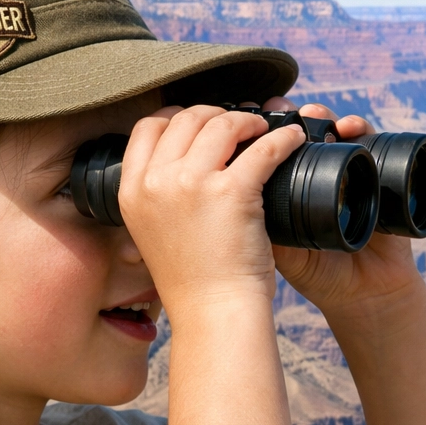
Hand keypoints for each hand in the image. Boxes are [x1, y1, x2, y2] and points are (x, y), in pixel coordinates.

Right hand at [120, 105, 306, 305]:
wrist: (213, 311)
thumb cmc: (192, 277)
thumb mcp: (152, 230)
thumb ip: (157, 193)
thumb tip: (178, 161)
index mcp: (131, 190)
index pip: (148, 127)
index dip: (177, 116)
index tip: (200, 123)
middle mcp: (156, 181)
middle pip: (186, 118)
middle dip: (216, 114)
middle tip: (238, 124)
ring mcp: (191, 183)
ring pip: (223, 124)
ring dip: (248, 120)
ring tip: (264, 128)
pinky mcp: (232, 191)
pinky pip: (263, 147)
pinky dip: (283, 138)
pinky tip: (294, 139)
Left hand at [262, 100, 425, 320]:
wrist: (364, 294)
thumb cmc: (319, 275)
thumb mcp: (279, 250)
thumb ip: (254, 224)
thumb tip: (221, 194)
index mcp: (289, 188)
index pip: (273, 147)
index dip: (260, 129)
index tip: (247, 117)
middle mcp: (317, 174)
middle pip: (300, 130)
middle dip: (289, 115)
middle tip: (278, 108)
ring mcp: (347, 171)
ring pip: (332, 129)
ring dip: (322, 115)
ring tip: (313, 114)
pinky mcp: (377, 174)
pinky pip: (369, 142)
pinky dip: (360, 128)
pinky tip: (350, 126)